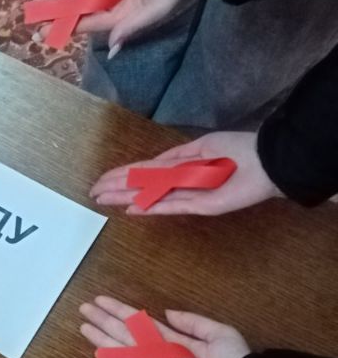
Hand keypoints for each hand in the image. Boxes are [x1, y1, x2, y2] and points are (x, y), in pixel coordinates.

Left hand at [42, 0, 193, 55]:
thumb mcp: (156, 9)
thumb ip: (131, 26)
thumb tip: (113, 48)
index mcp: (125, 18)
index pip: (91, 25)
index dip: (69, 29)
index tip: (47, 34)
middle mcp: (117, 5)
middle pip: (83, 12)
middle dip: (60, 16)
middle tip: (34, 21)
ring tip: (41, 2)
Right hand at [80, 295, 249, 357]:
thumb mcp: (219, 333)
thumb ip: (192, 322)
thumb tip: (166, 312)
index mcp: (178, 342)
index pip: (144, 324)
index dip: (124, 311)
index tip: (103, 301)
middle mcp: (163, 357)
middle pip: (128, 335)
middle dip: (106, 321)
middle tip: (85, 308)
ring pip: (124, 353)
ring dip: (104, 339)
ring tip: (84, 326)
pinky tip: (98, 353)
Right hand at [91, 131, 282, 215]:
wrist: (265, 164)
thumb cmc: (236, 150)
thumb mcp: (202, 147)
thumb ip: (175, 159)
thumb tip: (149, 167)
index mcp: (179, 164)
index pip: (143, 170)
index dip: (121, 174)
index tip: (100, 179)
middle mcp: (178, 181)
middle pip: (141, 184)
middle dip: (116, 188)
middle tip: (92, 194)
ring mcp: (187, 194)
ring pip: (149, 196)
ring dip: (126, 198)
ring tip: (103, 202)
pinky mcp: (199, 206)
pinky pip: (169, 206)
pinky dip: (150, 208)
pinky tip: (132, 210)